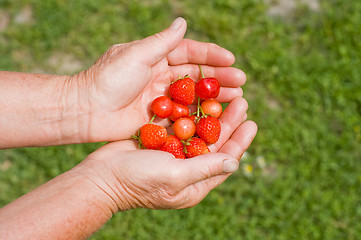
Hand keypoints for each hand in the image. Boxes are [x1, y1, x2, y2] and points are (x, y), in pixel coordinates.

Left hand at [67, 17, 245, 141]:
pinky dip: (200, 117)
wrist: (85, 110)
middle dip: (219, 78)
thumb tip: (182, 21)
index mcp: (156, 57)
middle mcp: (161, 76)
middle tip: (241, 82)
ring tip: (237, 98)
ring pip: (194, 96)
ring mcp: (161, 99)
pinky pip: (183, 116)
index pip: (189, 53)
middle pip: (196, 75)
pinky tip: (217, 118)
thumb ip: (161, 42)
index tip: (231, 59)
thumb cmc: (108, 79)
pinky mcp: (158, 118)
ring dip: (215, 97)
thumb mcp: (135, 55)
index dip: (211, 55)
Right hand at [79, 97, 256, 210]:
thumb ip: (205, 169)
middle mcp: (188, 168)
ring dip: (212, 114)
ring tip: (225, 95)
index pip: (225, 160)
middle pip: (215, 142)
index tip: (252, 123)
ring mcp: (175, 154)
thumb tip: (234, 163)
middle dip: (228, 122)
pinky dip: (191, 112)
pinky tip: (198, 97)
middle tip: (241, 100)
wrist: (101, 176)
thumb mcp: (174, 176)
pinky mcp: (161, 142)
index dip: (240, 142)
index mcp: (196, 183)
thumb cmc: (138, 181)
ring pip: (200, 131)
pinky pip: (182, 125)